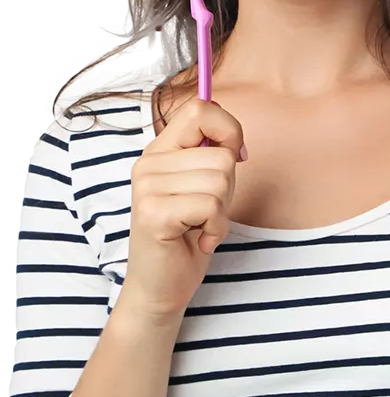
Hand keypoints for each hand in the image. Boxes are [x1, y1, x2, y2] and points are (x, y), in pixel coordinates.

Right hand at [121, 98, 246, 319]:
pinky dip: (216, 228)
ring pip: (220, 179)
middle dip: (229, 187)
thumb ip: (212, 152)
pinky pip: (211, 205)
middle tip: (206, 210)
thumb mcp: (204, 184)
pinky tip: (198, 239)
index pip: (199, 109)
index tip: (234, 155)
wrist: (161, 287)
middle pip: (221, 153)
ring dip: (222, 211)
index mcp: (160, 150)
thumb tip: (229, 127)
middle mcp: (149, 163)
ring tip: (200, 225)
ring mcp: (148, 187)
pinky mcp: (155, 213)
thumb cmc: (189, 233)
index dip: (228, 128)